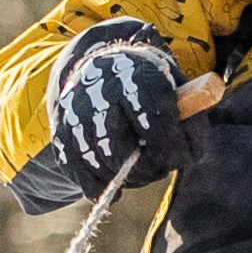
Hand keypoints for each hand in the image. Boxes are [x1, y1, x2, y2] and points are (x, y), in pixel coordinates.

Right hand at [47, 28, 189, 190]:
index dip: (172, 147)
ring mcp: (75, 113)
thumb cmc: (146, 83)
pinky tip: (116, 186)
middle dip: (148, 168)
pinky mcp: (61, 132)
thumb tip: (190, 154)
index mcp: (135, 75)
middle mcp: (99, 91)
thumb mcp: (175, 85)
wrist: (99, 66)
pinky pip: (78, 172)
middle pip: (122, 150)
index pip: (154, 118)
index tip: (183, 158)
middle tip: (161, 167)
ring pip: (101, 164)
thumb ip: (190, 117)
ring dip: (127, 178)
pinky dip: (98, 187)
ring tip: (142, 169)